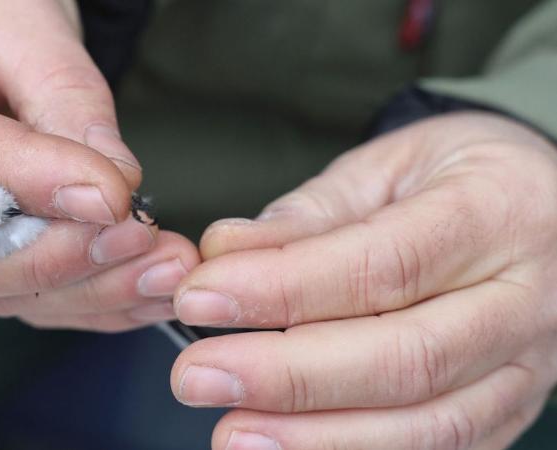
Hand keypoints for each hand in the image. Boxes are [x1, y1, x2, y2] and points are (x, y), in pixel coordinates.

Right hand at [0, 0, 194, 330]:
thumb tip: (112, 189)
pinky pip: (10, 296)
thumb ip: (62, 98)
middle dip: (47, 261)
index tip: (110, 196)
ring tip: (161, 272)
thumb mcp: (19, 22)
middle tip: (136, 241)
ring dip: (79, 291)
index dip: (22, 181)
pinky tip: (140, 293)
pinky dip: (81, 300)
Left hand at [170, 113, 556, 448]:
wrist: (546, 210)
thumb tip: (225, 250)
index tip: (202, 297)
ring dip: (319, 440)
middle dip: (288, 377)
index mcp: (494, 213)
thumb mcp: (393, 164)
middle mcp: (523, 301)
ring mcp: (524, 368)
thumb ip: (311, 212)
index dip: (283, 289)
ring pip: (428, 425)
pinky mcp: (509, 411)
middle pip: (404, 358)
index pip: (382, 264)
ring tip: (235, 435)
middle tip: (199, 376)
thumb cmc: (461, 177)